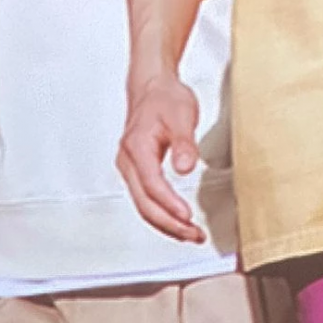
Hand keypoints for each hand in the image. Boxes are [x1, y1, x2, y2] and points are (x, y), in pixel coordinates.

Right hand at [117, 72, 205, 243]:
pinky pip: (146, 202)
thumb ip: (184, 143)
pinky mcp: (136, 175)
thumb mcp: (181, 114)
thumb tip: (185, 167)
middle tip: (194, 234)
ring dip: (167, 225)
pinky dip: (163, 216)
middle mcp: (128, 163)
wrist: (151, 88)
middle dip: (170, 224)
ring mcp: (129, 171)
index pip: (152, 185)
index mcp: (136, 148)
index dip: (169, 204)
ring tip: (190, 234)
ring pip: (144, 208)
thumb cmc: (164, 98)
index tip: (187, 216)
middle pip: (145, 204)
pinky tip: (178, 223)